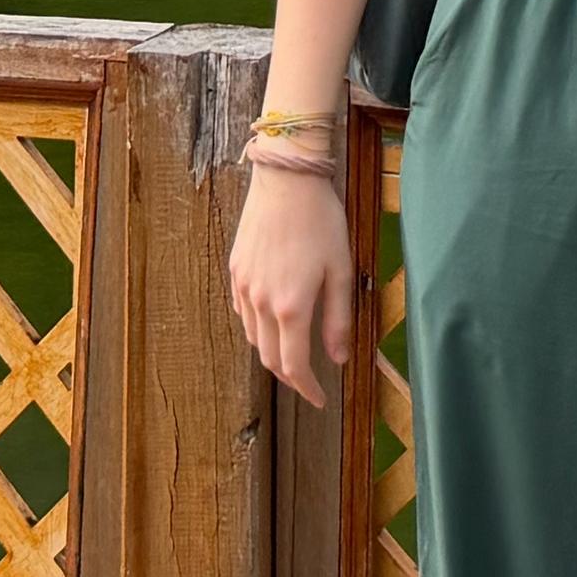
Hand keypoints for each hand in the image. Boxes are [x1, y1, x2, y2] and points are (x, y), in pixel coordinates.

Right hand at [227, 165, 355, 400]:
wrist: (287, 178)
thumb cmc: (321, 221)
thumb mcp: (341, 270)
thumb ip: (338, 319)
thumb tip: (339, 359)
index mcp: (291, 307)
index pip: (294, 366)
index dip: (307, 388)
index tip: (320, 398)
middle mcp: (261, 303)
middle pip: (269, 358)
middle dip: (290, 376)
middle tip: (309, 381)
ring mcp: (244, 286)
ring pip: (253, 337)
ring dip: (272, 353)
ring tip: (293, 352)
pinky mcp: (236, 269)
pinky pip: (243, 312)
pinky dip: (257, 328)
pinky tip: (272, 321)